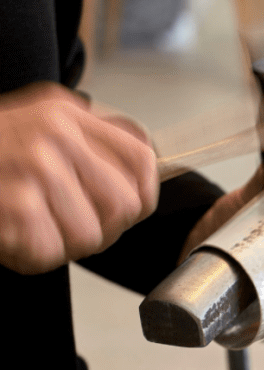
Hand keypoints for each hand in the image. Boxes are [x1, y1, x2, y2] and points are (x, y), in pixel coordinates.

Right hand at [0, 83, 157, 273]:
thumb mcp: (38, 127)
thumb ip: (88, 145)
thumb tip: (144, 181)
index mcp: (64, 113)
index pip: (141, 159)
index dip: (142, 195)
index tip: (127, 211)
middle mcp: (54, 134)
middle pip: (124, 205)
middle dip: (105, 229)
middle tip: (73, 228)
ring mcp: (33, 167)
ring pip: (90, 235)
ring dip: (64, 246)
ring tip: (36, 230)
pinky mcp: (15, 202)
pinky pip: (50, 251)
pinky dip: (32, 256)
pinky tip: (14, 240)